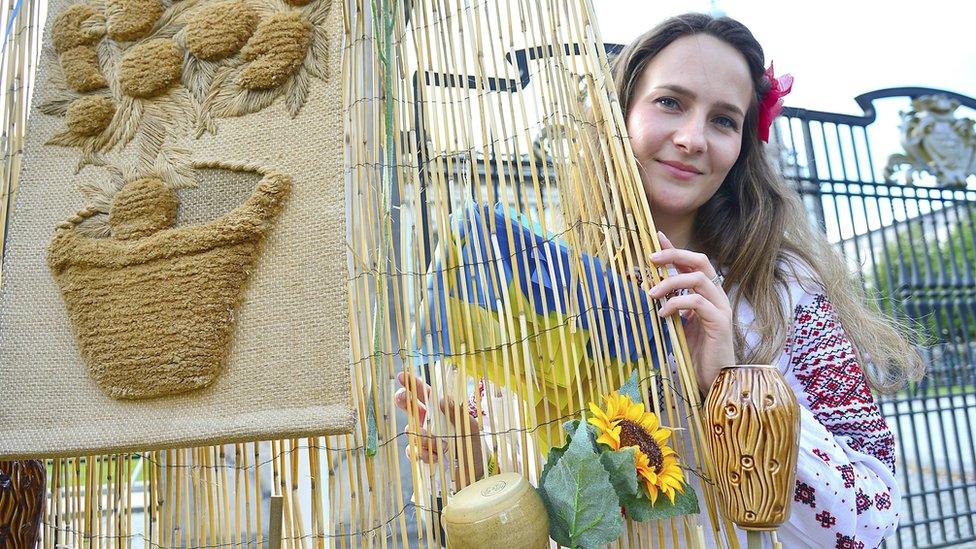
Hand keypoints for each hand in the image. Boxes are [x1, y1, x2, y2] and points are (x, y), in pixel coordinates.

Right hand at [394, 371, 484, 486]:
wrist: (474, 474)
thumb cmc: (473, 447)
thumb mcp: (470, 428)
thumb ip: (457, 414)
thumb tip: (443, 400)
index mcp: (441, 412)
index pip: (425, 395)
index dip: (412, 384)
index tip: (402, 375)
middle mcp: (430, 423)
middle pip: (410, 408)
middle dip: (404, 401)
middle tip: (403, 399)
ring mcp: (424, 439)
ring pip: (412, 431)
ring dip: (424, 438)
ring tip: (441, 445)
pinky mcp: (421, 455)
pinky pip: (412, 450)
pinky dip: (423, 453)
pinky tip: (435, 457)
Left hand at [647, 232, 734, 394]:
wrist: (715, 379)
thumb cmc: (696, 352)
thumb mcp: (679, 323)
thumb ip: (671, 304)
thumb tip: (650, 289)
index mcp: (707, 294)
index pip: (692, 263)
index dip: (674, 249)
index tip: (655, 237)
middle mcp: (717, 296)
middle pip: (699, 261)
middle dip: (673, 255)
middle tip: (650, 260)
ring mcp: (721, 308)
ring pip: (697, 279)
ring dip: (669, 283)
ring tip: (651, 294)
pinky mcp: (720, 322)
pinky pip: (697, 303)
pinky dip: (676, 304)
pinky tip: (664, 315)